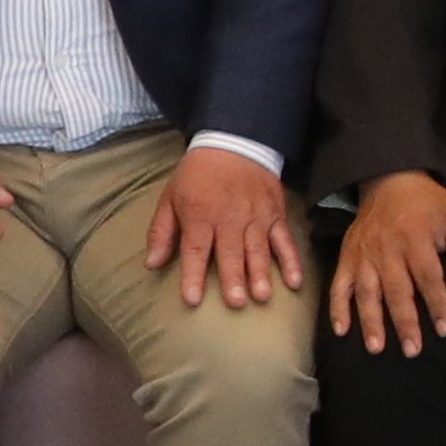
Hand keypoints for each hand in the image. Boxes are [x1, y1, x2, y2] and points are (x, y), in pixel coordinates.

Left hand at [141, 144, 301, 309]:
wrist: (234, 142)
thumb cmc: (198, 175)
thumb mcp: (170, 197)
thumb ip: (161, 232)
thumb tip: (151, 264)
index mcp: (200, 214)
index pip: (196, 250)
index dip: (193, 275)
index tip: (192, 299)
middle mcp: (229, 217)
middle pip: (230, 252)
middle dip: (233, 278)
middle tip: (236, 302)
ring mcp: (256, 216)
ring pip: (258, 248)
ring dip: (261, 273)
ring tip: (262, 296)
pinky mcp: (275, 214)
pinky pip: (284, 239)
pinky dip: (291, 260)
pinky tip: (294, 281)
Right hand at [327, 172, 445, 353]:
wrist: (389, 177)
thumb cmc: (427, 202)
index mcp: (416, 237)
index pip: (428, 276)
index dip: (437, 303)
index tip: (444, 329)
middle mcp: (387, 248)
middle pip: (396, 289)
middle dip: (404, 321)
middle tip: (412, 349)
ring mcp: (364, 253)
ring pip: (366, 291)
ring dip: (370, 321)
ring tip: (377, 348)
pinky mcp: (347, 255)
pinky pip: (339, 284)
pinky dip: (337, 308)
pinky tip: (341, 331)